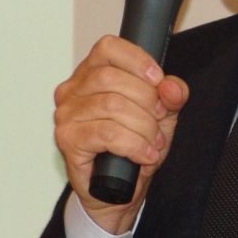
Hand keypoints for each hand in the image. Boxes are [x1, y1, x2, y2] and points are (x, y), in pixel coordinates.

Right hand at [53, 34, 188, 232]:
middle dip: (146, 99)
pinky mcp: (67, 140)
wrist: (119, 190)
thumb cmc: (134, 146)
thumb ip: (171, 95)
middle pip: (111, 77)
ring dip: (143, 126)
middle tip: (159, 119)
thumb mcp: (161, 115)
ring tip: (154, 143)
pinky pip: (106, 133)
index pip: (108, 47)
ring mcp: (66, 115)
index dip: (137, 60)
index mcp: (91, 73)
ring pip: (111, 105)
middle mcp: (73, 90)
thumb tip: (171, 87)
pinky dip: (134, 144)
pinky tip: (145, 155)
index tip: (158, 80)